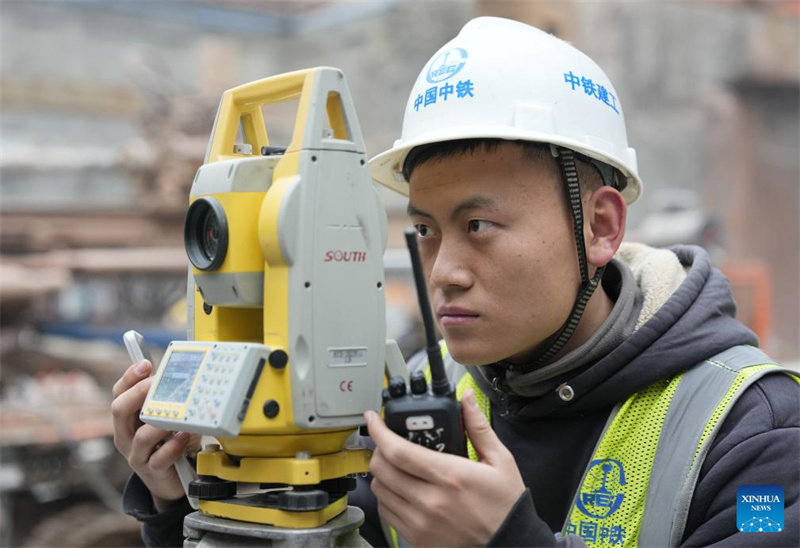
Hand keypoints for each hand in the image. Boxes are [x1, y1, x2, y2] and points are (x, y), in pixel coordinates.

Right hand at [111, 360, 198, 511]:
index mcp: (127, 421)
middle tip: (155, 382)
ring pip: (139, 436)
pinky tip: (184, 435)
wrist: (171, 482)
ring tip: (175, 413)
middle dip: (137, 393)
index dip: (129, 377)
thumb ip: (167, 402)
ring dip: (158, 422)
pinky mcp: (152, 471)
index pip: (119, 394)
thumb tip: (183, 373)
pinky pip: (159, 459)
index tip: (145, 364)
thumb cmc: (169, 444)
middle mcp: (126, 437)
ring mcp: (137, 455)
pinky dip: (173, 446)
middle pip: (119, 411)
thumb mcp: (165, 420)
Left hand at [366, 389, 524, 546]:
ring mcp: (421, 522)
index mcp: (450, 476)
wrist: (510, 542)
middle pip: (382, 469)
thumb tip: (467, 398)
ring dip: (382, 473)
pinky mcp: (417, 537)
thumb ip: (479, 427)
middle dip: (378, 448)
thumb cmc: (505, 503)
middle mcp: (431, 500)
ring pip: (379, 490)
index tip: (374, 419)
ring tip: (395, 465)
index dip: (379, 431)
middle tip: (387, 441)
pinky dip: (387, 496)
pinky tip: (401, 488)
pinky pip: (386, 512)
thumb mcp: (500, 460)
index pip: (399, 451)